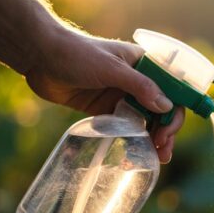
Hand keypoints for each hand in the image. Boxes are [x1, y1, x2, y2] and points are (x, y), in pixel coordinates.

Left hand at [24, 29, 182, 162]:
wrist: (39, 56)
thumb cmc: (76, 53)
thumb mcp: (111, 68)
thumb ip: (139, 86)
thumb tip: (166, 107)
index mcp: (145, 65)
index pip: (172, 90)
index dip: (174, 113)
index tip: (166, 132)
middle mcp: (138, 81)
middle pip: (162, 110)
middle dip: (166, 132)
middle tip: (163, 152)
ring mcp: (122, 96)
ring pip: (146, 121)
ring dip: (153, 140)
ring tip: (157, 159)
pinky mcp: (106, 109)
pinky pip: (126, 127)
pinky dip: (133, 141)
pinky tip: (134, 155)